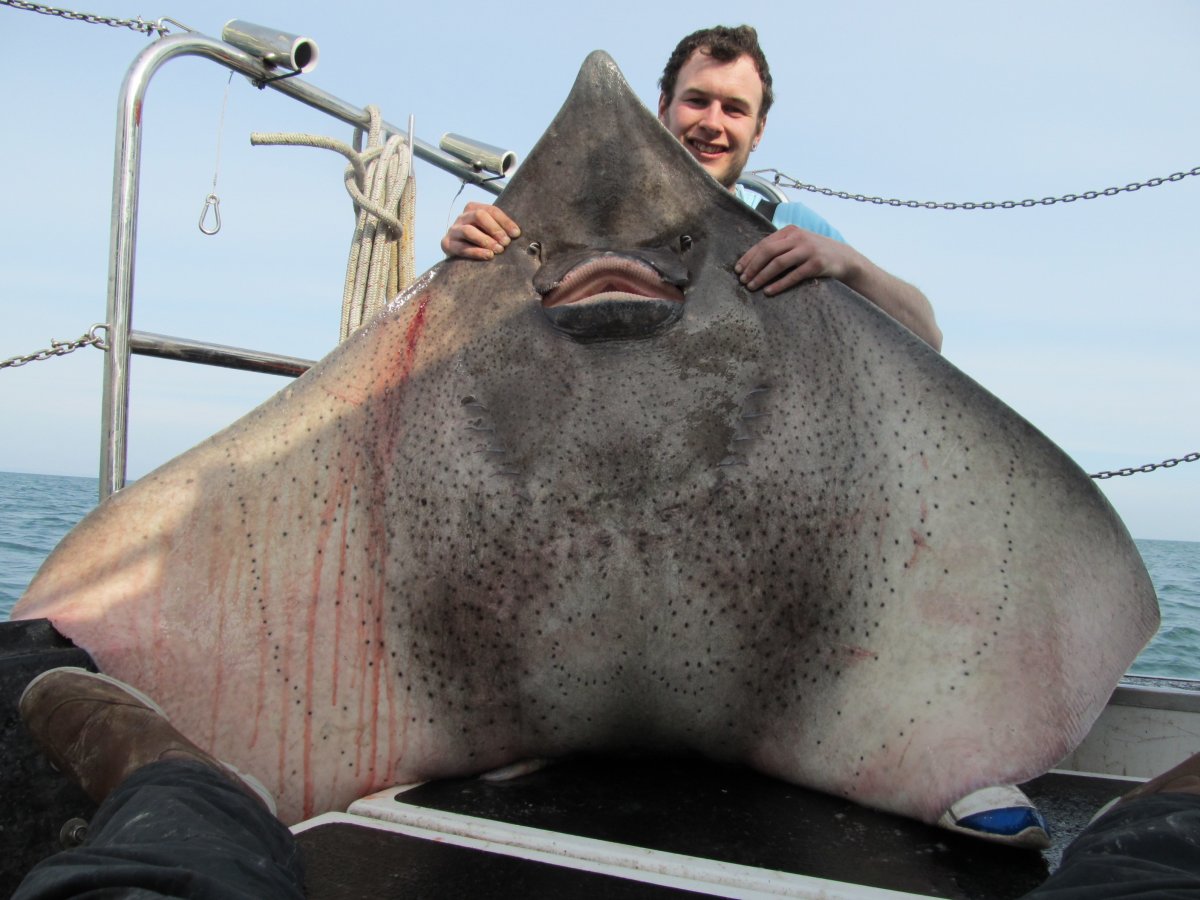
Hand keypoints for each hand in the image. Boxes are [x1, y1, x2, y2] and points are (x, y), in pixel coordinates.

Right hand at [441, 202, 521, 259]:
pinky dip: (476, 252)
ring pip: (469, 231)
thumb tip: (516, 234)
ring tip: (498, 250)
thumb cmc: (479, 240)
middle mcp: (463, 217)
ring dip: (486, 240)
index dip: (505, 222)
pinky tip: (488, 256)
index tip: (516, 234)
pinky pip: (462, 247)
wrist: (456, 252)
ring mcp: (454, 230)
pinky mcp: (447, 244)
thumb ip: (500, 228)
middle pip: (479, 215)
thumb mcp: (489, 230)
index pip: (491, 210)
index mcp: (474, 209)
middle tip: (506, 242)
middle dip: (495, 229)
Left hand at [734, 226, 860, 295]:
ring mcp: (808, 250)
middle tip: (742, 280)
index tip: (738, 269)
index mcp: (790, 231)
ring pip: (778, 263)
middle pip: (768, 251)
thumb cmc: (815, 252)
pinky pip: (793, 276)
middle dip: (752, 267)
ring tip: (752, 286)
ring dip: (762, 276)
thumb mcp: (798, 243)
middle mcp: (798, 238)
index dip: (749, 257)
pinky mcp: (816, 265)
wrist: (844, 257)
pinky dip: (779, 284)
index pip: (763, 243)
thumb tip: (752, 261)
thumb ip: (780, 246)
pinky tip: (769, 291)